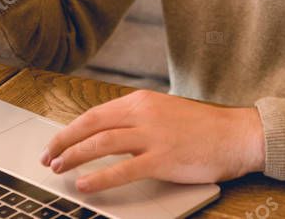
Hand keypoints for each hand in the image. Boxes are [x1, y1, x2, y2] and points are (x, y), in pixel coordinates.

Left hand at [40, 90, 265, 192]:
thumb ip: (137, 120)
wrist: (236, 134)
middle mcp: (143, 113)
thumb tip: (107, 133)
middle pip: (91, 125)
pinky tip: (85, 184)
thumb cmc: (203, 127)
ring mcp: (153, 136)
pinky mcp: (163, 159)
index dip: (71, 130)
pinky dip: (99, 177)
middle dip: (64, 142)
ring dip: (75, 157)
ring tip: (60, 169)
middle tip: (48, 157)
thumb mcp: (164, 112)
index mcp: (141, 100)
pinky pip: (123, 169)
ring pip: (101, 143)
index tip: (56, 143)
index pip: (95, 113)